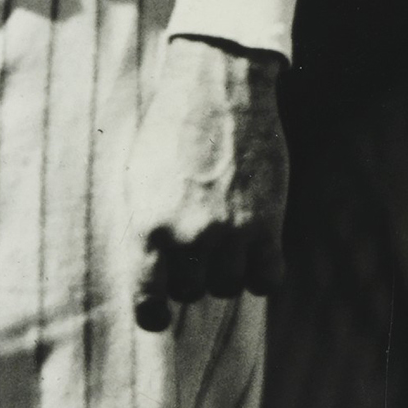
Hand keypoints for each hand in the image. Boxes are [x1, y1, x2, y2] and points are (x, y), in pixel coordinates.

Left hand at [126, 36, 288, 331]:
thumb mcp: (139, 179)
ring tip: (223, 246)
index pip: (149, 299)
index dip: (153, 315)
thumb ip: (146, 227)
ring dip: (225, 274)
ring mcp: (232, 234)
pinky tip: (255, 256)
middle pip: (192, 292)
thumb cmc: (170, 131)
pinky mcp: (268, 224)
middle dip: (191, 278)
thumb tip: (154, 271)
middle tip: (194, 252)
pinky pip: (268, 280)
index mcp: (148, 227)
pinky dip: (262, 275)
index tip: (158, 317)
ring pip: (229, 287)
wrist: (218, 90)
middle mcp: (190, 237)